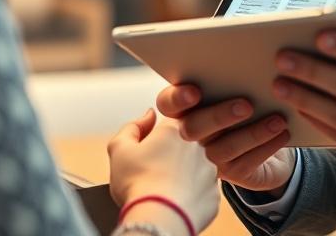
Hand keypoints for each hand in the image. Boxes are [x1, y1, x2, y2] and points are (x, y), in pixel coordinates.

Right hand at [108, 108, 219, 232]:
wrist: (157, 219)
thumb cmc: (137, 183)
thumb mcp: (120, 148)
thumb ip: (133, 126)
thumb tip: (149, 115)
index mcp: (177, 128)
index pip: (171, 123)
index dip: (158, 138)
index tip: (150, 151)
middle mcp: (200, 145)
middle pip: (186, 145)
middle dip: (174, 155)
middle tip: (156, 171)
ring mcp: (211, 170)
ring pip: (197, 168)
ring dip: (185, 175)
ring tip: (166, 189)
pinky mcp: (215, 195)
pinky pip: (203, 191)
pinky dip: (191, 196)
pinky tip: (177, 201)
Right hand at [157, 84, 296, 193]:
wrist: (266, 140)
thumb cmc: (246, 101)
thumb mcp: (236, 85)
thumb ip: (228, 76)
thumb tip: (242, 59)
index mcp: (184, 107)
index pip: (166, 103)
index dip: (177, 98)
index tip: (195, 91)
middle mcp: (190, 133)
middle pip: (192, 128)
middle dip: (219, 116)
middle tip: (247, 105)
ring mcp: (207, 156)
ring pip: (223, 149)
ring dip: (253, 133)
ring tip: (277, 120)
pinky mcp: (231, 173)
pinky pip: (245, 163)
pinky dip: (266, 147)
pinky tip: (282, 133)